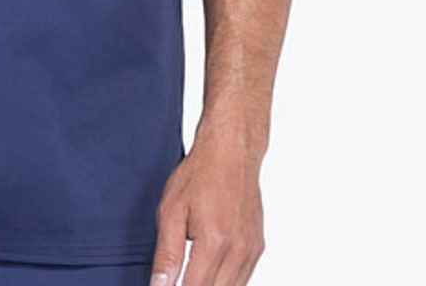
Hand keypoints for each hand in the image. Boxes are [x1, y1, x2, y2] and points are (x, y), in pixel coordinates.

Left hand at [149, 135, 265, 285]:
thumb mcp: (171, 210)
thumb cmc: (199, 175)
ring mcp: (251, 250)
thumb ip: (167, 253)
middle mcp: (238, 251)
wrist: (231, 152)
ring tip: (190, 275)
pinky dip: (225, 283)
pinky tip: (208, 274)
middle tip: (175, 281)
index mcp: (214, 242)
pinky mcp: (258, 247)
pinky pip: (243, 278)